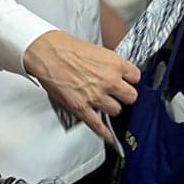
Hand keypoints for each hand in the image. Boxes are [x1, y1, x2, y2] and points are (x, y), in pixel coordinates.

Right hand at [23, 31, 139, 142]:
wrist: (47, 52)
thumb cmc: (66, 48)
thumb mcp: (97, 51)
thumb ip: (108, 65)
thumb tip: (114, 73)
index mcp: (114, 63)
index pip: (136, 77)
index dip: (131, 80)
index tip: (128, 82)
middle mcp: (108, 80)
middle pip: (131, 97)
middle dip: (125, 96)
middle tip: (119, 95)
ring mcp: (96, 96)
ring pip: (116, 111)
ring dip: (111, 108)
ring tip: (105, 104)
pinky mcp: (81, 107)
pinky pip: (98, 125)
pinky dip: (104, 132)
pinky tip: (108, 135)